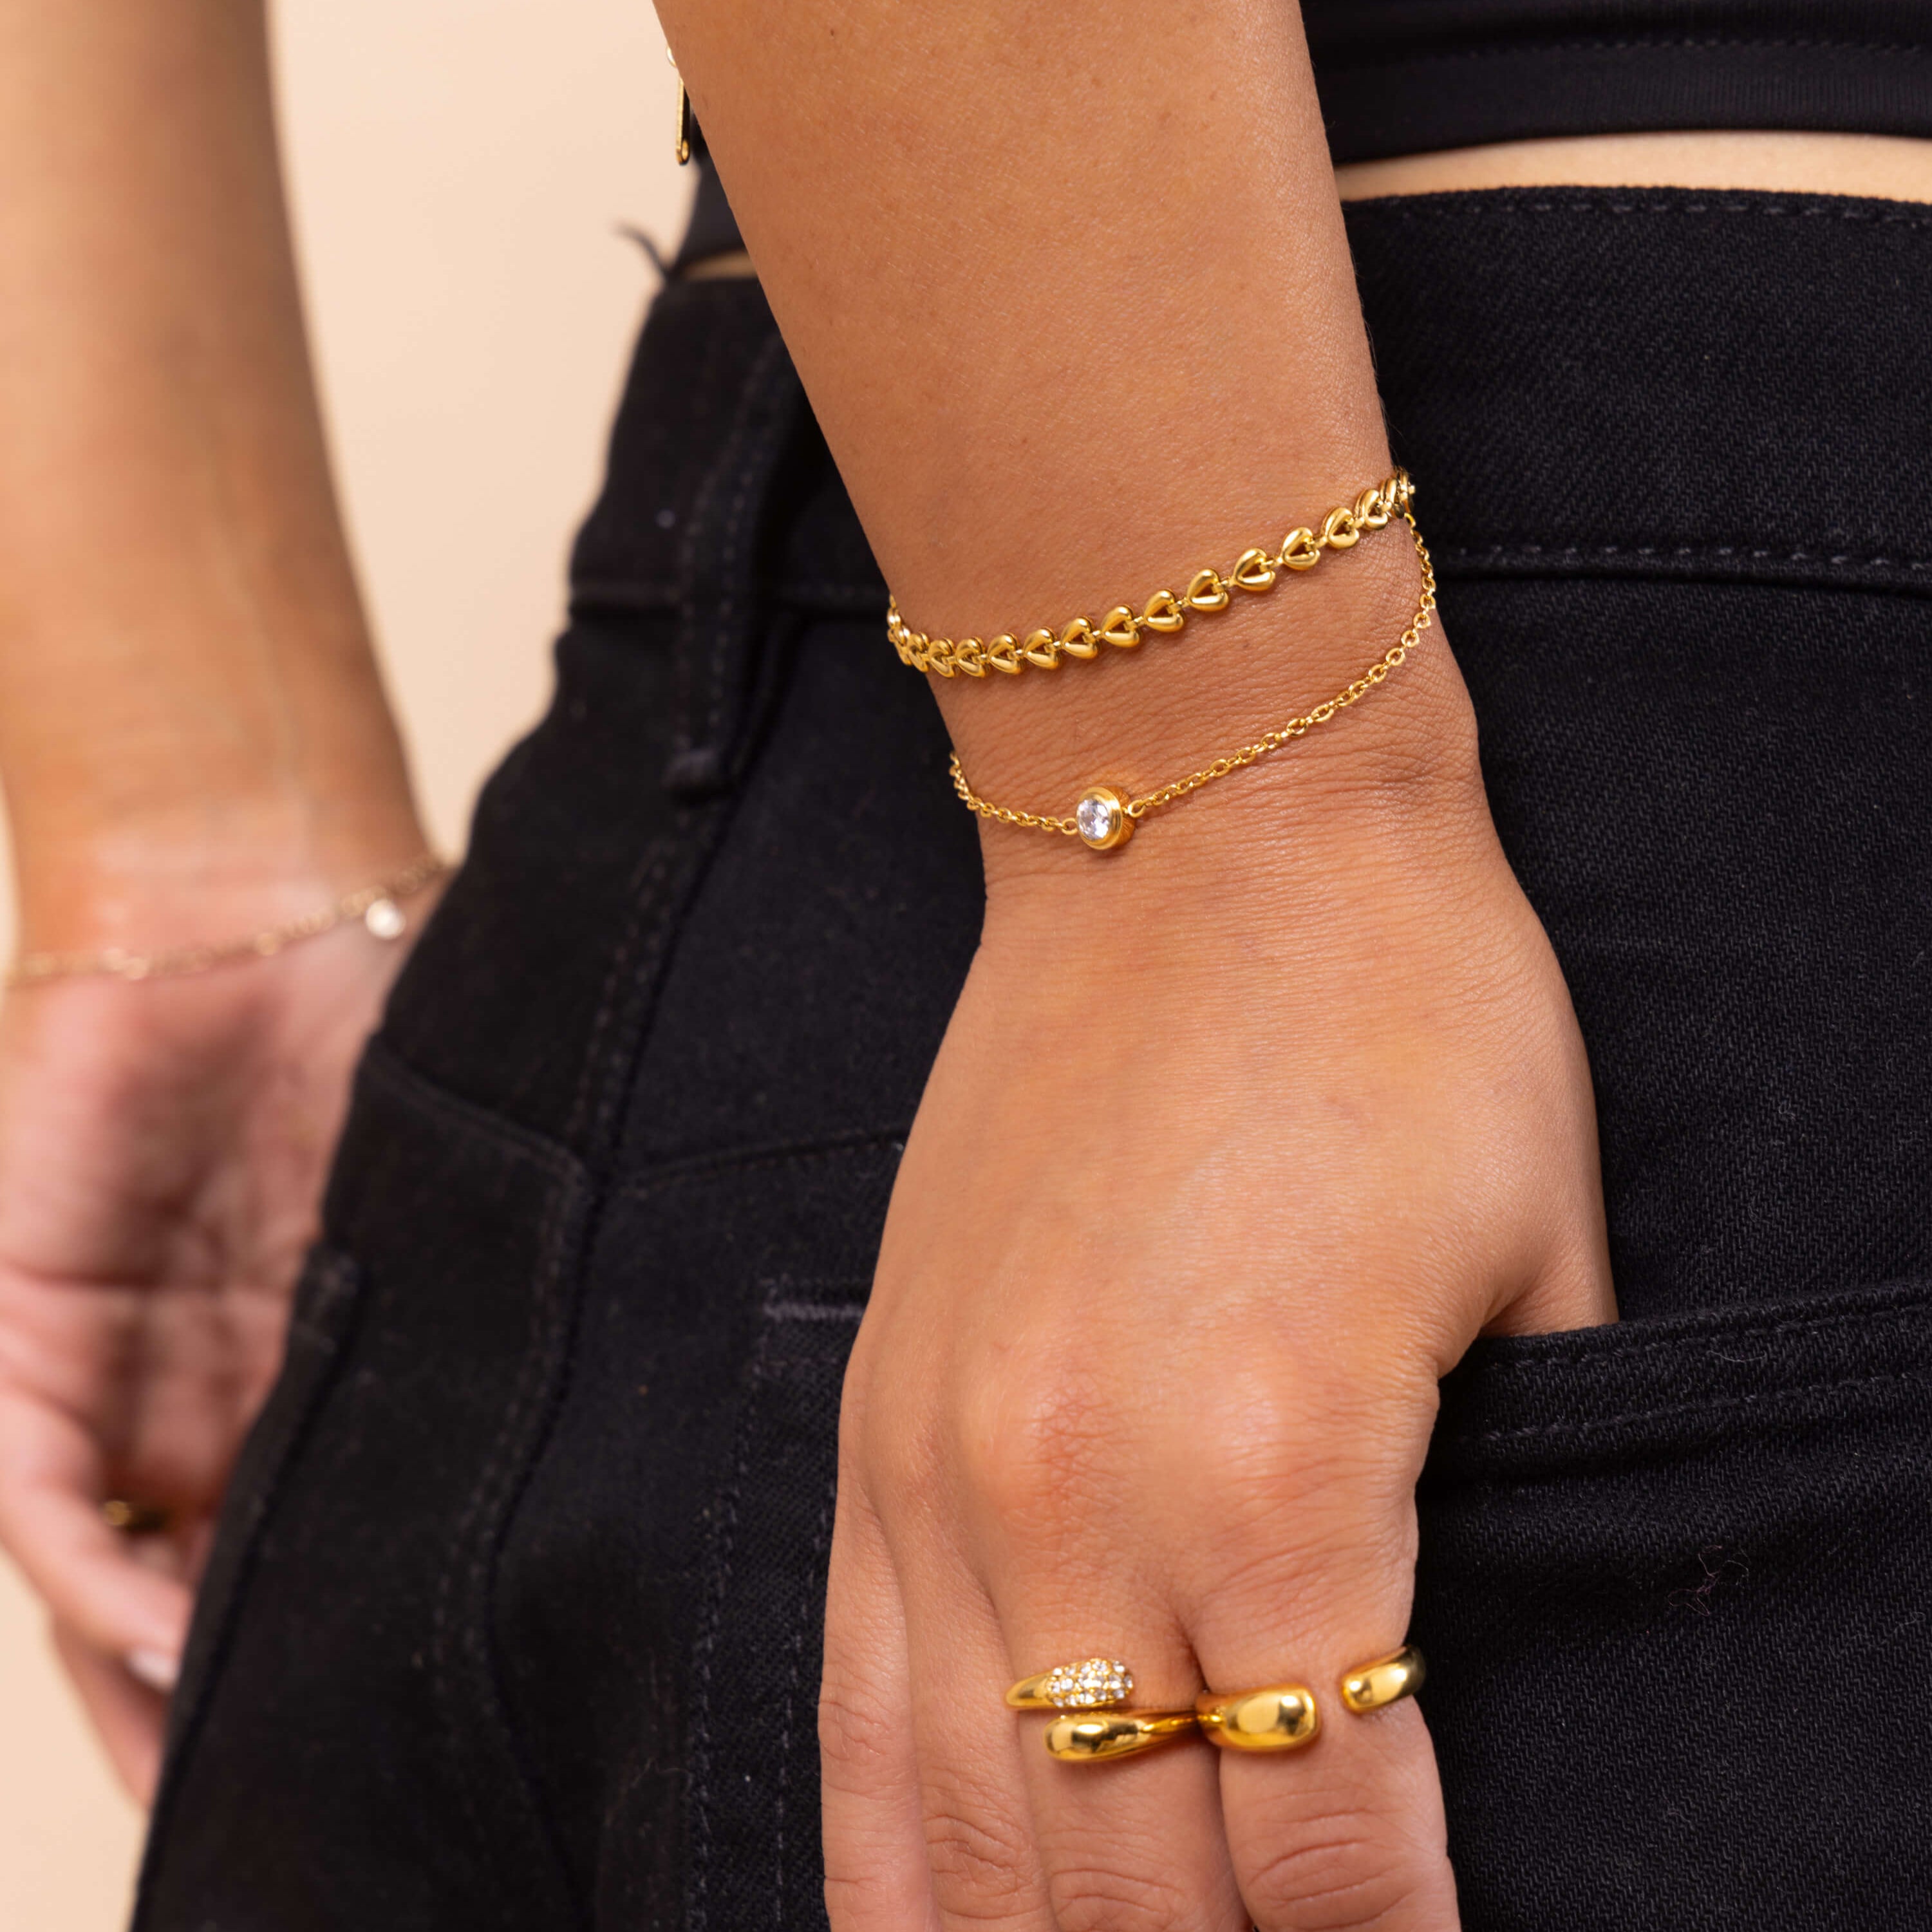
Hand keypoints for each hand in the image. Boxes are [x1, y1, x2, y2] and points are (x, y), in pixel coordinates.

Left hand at [0, 892, 428, 1800]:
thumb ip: (480, 1267)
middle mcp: (199, 1392)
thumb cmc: (362, 1014)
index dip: (325, 1643)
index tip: (386, 1745)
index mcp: (298, 1366)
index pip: (301, 1538)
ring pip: (106, 1566)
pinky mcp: (20, 1325)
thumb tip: (637, 1355)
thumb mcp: (443, 1176)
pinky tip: (159, 1626)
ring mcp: (106, 1367)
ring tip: (215, 1763)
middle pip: (197, 1584)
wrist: (245, 897)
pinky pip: (34, 1485)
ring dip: (152, 1668)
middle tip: (280, 1824)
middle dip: (224, 1702)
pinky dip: (90, 1568)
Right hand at [822, 678, 1613, 1931]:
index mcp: (1283, 1470)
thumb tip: (1481, 1705)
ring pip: (966, 1837)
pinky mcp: (871, 1420)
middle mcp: (1074, 1496)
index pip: (1340, 1853)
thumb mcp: (1542, 1266)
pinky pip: (849, 1709)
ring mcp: (937, 1464)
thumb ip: (1522, 1514)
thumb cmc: (1406, 1016)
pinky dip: (889, 1869)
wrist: (1192, 820)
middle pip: (1134, 1887)